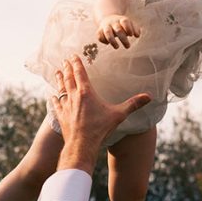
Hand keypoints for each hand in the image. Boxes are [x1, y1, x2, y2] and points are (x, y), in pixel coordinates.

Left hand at [52, 56, 150, 171]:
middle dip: (67, 68)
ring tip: (57, 72)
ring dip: (59, 79)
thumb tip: (149, 97)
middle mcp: (74, 96)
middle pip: (69, 78)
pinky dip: (54, 98)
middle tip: (64, 60)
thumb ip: (133, 104)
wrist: (81, 145)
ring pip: (60, 88)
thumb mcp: (118, 115)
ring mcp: (65, 106)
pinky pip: (56, 104)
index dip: (76, 63)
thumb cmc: (99, 129)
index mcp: (86, 92)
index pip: (80, 73)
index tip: (73, 55)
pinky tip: (52, 96)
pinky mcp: (61, 116)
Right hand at [96, 14, 140, 49]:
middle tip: (128, 46)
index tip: (131, 35)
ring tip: (117, 47)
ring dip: (113, 41)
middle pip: (118, 30)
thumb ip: (135, 29)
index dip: (128, 28)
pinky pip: (99, 36)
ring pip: (108, 33)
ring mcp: (106, 26)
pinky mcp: (99, 31)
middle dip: (123, 39)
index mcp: (121, 20)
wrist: (108, 18)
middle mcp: (113, 22)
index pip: (125, 21)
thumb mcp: (129, 24)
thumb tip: (137, 35)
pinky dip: (103, 41)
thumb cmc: (122, 25)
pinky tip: (107, 43)